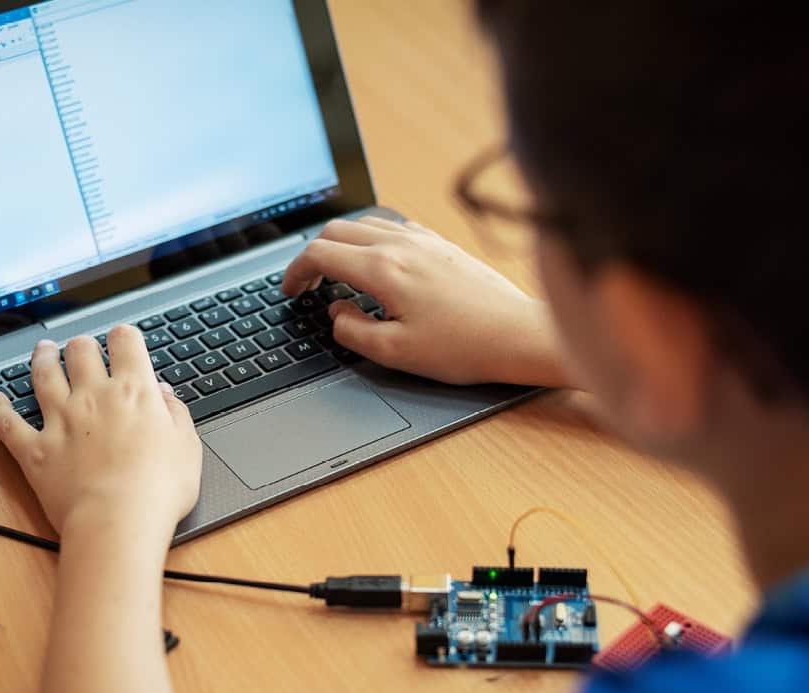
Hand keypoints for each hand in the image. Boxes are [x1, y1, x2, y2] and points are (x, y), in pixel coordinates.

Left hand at [0, 325, 200, 536]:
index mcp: (134, 392)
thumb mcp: (187, 446)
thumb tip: (163, 393)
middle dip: (82, 344)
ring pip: (43, 375)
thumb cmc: (159, 490)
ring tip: (43, 350)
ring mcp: (60, 421)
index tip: (124, 339)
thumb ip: (175, 413)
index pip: (125, 342)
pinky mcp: (36, 450)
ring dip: (42, 358)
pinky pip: (8, 423)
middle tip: (82, 346)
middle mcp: (93, 397)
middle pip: (80, 351)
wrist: (118, 521)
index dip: (124, 335)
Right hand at [281, 216, 569, 386]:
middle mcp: (402, 244)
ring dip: (341, 244)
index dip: (295, 272)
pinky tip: (378, 265)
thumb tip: (337, 313)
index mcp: (384, 269)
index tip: (290, 291)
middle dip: (313, 255)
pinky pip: (393, 227)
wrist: (518, 334)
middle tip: (308, 285)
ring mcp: (424, 239)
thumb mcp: (396, 352)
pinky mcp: (441, 244)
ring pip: (365, 223)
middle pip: (337, 230)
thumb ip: (353, 331)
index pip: (320, 253)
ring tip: (337, 274)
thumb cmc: (464, 346)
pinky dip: (371, 240)